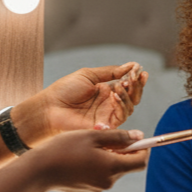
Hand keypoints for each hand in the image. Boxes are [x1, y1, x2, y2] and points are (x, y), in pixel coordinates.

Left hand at [12, 63, 147, 143]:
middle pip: (133, 98)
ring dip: (128, 95)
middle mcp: (109, 104)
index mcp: (106, 91)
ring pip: (129, 108)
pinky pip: (121, 117)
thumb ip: (111, 72)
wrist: (50, 107)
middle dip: (137, 87)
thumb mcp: (89, 75)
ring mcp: (107, 115)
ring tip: (120, 86)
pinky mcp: (105, 126)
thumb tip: (131, 65)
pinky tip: (115, 95)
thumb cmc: (65, 90)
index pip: (127, 86)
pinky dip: (121, 106)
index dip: (136, 79)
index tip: (141, 71)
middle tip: (135, 78)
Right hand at [36, 128, 147, 191]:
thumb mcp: (92, 136)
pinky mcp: (90, 189)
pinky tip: (82, 156)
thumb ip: (118, 136)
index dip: (143, 148)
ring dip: (110, 156)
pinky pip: (103, 174)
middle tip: (107, 136)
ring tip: (90, 145)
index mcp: (113, 167)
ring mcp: (99, 187)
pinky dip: (100, 164)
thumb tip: (139, 136)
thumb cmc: (64, 149)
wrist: (39, 171)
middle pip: (128, 165)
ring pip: (114, 168)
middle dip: (124, 150)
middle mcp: (109, 181)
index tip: (137, 137)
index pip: (141, 161)